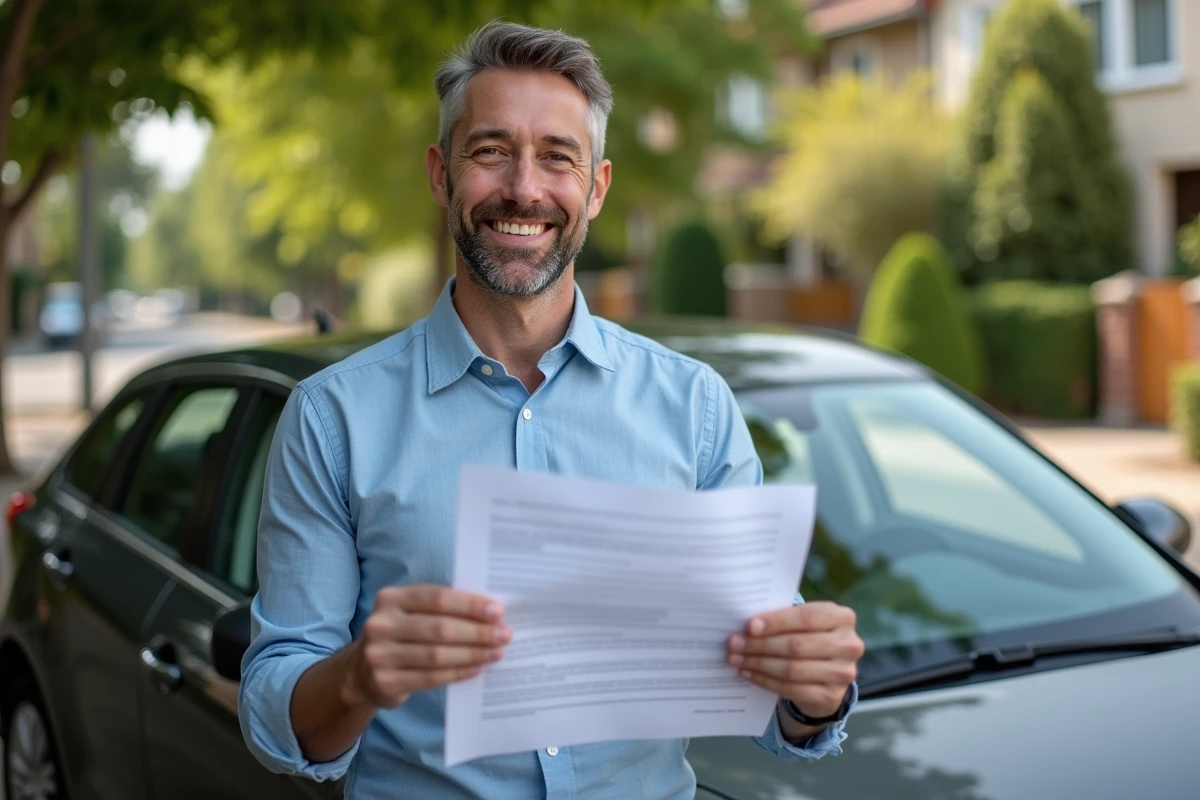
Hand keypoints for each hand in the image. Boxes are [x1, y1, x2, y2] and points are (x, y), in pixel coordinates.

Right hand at [343, 585, 510, 708]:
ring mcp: (380, 655)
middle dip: (477, 632)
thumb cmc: (401, 634)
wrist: (361, 671)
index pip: (438, 598)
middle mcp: (381, 624)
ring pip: (437, 655)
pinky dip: (458, 672)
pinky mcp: (385, 681)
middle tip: (504, 635)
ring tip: (496, 652)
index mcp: (391, 598)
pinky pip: (430, 677)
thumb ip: (442, 609)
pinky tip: (476, 668)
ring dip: (472, 654)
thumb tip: (491, 613)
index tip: (498, 612)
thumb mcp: (411, 613)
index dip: (470, 605)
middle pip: (440, 628)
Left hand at [726, 601, 862, 718]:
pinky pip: (791, 689)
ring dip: (759, 664)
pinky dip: (766, 681)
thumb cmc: (809, 639)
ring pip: (792, 669)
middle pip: (797, 645)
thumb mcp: (803, 624)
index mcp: (842, 618)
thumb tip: (747, 627)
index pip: (806, 618)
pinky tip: (749, 674)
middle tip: (734, 644)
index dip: (776, 622)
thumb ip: (783, 620)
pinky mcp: (831, 697)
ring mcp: (843, 673)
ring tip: (737, 659)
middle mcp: (849, 645)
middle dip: (760, 645)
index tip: (749, 626)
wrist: (828, 675)